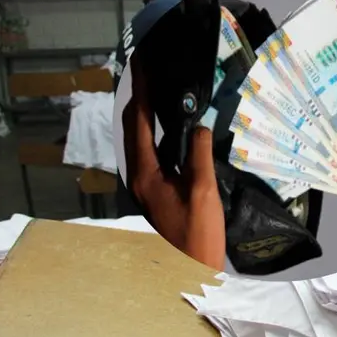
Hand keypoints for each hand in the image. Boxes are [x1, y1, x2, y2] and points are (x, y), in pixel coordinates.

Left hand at [122, 56, 225, 269]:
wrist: (191, 271)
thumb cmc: (198, 234)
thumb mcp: (204, 192)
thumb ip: (198, 155)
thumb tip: (198, 124)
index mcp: (146, 174)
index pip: (139, 122)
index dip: (141, 91)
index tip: (145, 65)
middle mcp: (139, 177)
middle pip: (132, 128)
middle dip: (139, 98)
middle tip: (148, 71)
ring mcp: (146, 185)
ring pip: (140, 141)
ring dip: (145, 115)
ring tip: (157, 91)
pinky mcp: (157, 191)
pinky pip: (152, 153)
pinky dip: (156, 133)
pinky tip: (171, 129)